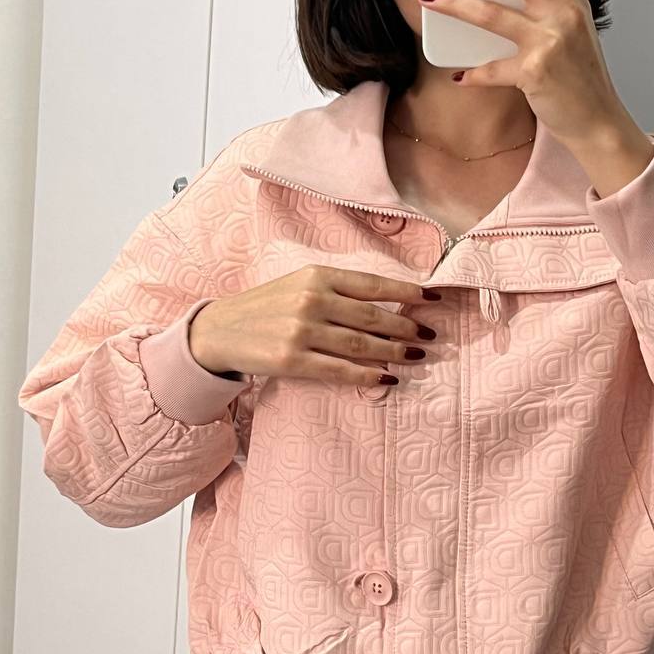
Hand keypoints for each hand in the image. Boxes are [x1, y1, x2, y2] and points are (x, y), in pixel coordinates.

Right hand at [188, 265, 440, 386]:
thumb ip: (338, 291)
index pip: (373, 283)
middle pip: (373, 316)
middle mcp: (312, 300)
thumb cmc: (268, 306)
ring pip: (361, 344)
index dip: (407, 292)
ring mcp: (302, 331)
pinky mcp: (292, 360)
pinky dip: (367, 375)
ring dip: (394, 352)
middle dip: (407, 326)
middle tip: (430, 335)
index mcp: (318, 275)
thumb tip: (387, 304)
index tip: (433, 300)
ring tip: (416, 356)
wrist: (220, 330)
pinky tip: (387, 378)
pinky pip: (340, 370)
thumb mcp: (300, 284)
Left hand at [414, 0, 632, 145]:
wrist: (599, 123)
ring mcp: (550, 41)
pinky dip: (473, 73)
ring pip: (493, 14)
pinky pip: (493, 69)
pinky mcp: (536, 72)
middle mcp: (563, 12)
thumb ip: (546, 2)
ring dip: (455, 2)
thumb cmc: (579, 76)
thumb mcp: (570, 31)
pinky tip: (458, 74)